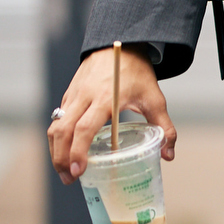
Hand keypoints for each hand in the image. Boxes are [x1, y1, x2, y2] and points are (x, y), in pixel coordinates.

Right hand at [47, 47, 175, 185]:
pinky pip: (57, 119)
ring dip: (55, 150)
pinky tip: (66, 153)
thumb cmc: (137, 73)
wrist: (120, 44)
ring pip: (55, 125)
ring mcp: (73, 94)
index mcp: (106, 98)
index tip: (78, 171)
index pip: (84, 128)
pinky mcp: (68, 94)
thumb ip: (164, 127)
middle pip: (63, 131)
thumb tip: (168, 155)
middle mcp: (84, 96)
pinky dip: (58, 138)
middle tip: (69, 179)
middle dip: (61, 158)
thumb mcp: (155, 98)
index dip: (78, 152)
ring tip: (65, 171)